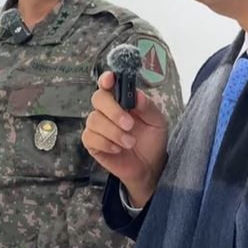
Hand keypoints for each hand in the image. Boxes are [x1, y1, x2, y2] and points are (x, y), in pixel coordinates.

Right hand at [81, 71, 169, 207]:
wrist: (149, 167)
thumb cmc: (152, 141)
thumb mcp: (157, 122)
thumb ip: (148, 107)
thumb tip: (137, 95)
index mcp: (122, 101)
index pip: (108, 85)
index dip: (106, 80)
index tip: (109, 80)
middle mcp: (107, 111)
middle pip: (98, 99)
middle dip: (113, 111)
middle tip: (129, 125)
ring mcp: (98, 127)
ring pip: (94, 120)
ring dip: (113, 132)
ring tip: (130, 143)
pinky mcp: (92, 143)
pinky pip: (90, 138)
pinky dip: (105, 143)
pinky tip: (117, 149)